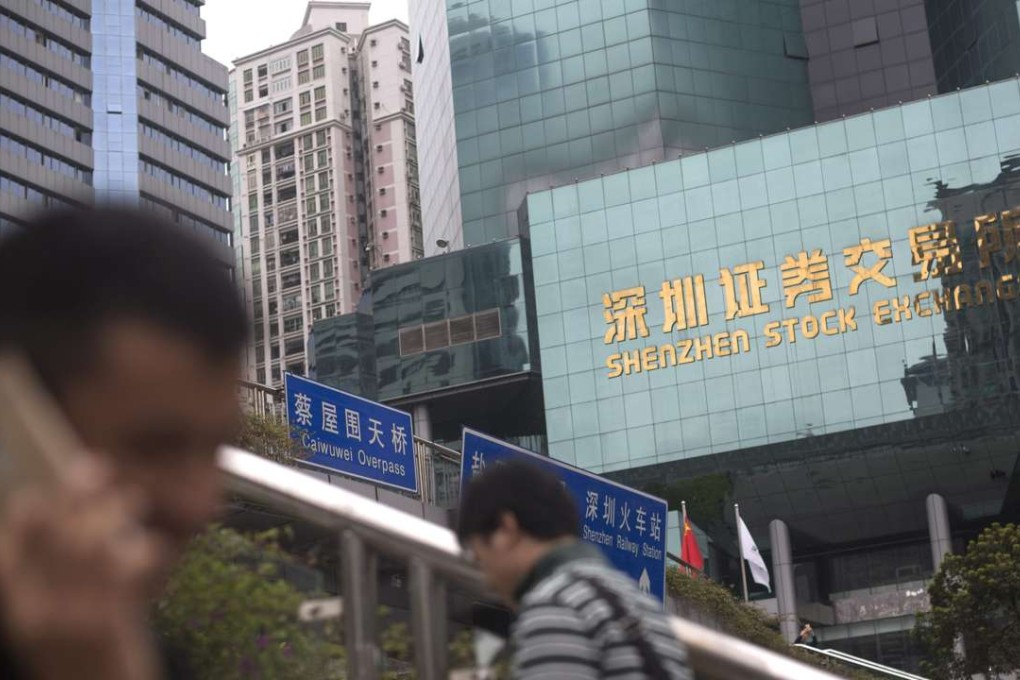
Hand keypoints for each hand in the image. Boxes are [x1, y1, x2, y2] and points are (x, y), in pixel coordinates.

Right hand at [0, 458, 168, 679]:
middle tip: (98, 470)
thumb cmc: (88, 657)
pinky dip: (141, 550)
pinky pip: (122, 572)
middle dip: (75, 495)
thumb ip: (59, 573)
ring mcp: (69, 619)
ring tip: (130, 500)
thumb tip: (76, 511)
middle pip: (53, 534)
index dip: (32, 506)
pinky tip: (151, 548)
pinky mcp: (105, 627)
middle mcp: (36, 611)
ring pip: (89, 544)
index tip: (55, 477)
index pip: (10, 544)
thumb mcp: (60, 617)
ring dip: (113, 513)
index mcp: (21, 606)